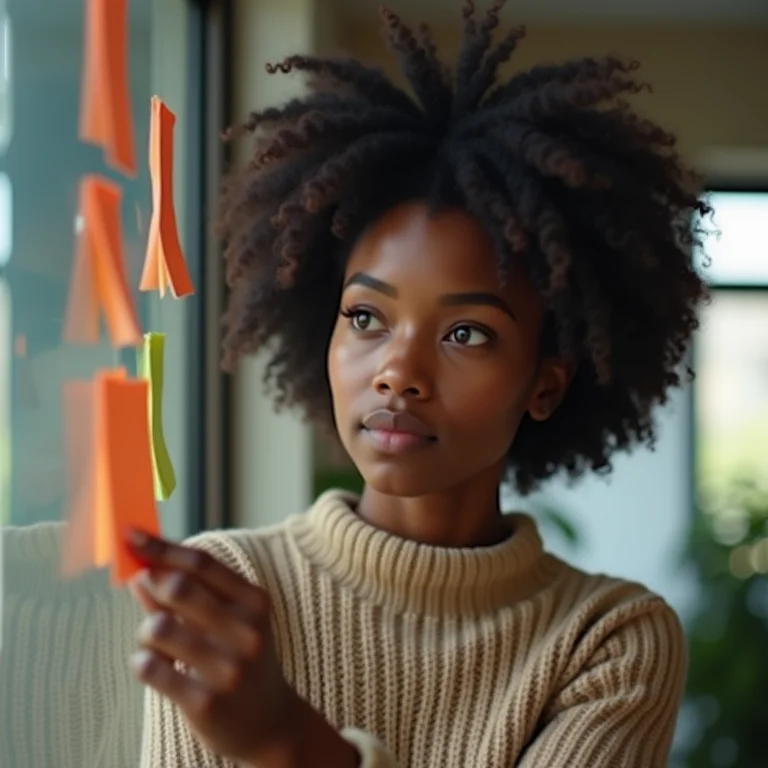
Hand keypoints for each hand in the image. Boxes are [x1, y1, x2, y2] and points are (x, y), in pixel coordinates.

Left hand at [125, 529, 301, 765]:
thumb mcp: (229, 623)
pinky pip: (150, 667)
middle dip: (151, 582)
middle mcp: (247, 630)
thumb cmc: (242, 661)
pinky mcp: (206, 701)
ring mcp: (228, 667)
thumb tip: (142, 571)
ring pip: (158, 627)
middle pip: (179, 587)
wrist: (272, 724)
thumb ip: (189, 596)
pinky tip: (152, 666)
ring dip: (146, 630)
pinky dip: (141, 662)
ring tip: (155, 640)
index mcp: (255, 602)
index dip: (161, 546)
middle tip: (142, 586)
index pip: (202, 563)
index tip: (131, 535)